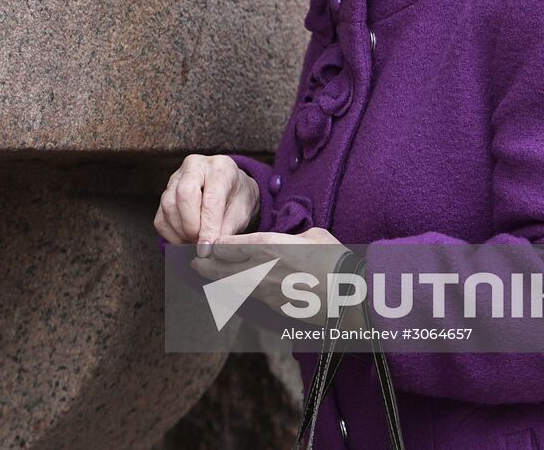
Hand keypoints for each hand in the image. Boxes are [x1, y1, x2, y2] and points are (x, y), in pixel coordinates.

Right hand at [153, 154, 260, 251]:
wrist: (230, 191)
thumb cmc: (237, 200)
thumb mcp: (241, 213)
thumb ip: (227, 230)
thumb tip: (211, 249)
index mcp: (220, 167)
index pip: (211, 198)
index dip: (208, 226)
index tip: (208, 248)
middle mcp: (194, 166)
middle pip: (184, 194)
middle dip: (191, 225)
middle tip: (201, 243)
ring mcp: (175, 178)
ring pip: (169, 206)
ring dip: (181, 232)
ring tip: (196, 242)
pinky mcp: (164, 193)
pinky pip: (161, 218)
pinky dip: (172, 236)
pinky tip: (186, 240)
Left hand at [190, 227, 364, 329]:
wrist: (349, 296)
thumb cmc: (336, 260)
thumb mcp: (314, 236)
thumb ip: (294, 236)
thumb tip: (291, 239)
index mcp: (267, 245)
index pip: (227, 246)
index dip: (214, 246)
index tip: (206, 245)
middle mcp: (259, 269)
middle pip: (220, 269)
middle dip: (204, 266)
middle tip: (193, 263)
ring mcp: (264, 291)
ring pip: (230, 286)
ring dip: (216, 281)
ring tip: (205, 276)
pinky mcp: (274, 307)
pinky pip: (250, 297)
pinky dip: (237, 292)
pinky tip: (233, 290)